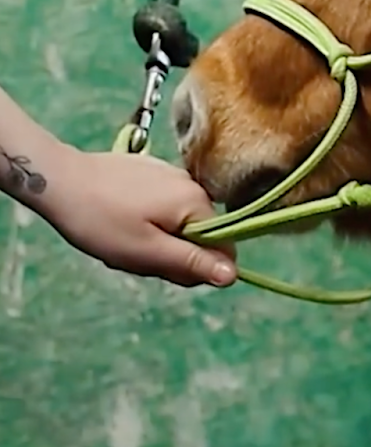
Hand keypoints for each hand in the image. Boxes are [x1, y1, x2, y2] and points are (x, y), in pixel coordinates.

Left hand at [40, 148, 237, 287]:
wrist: (59, 179)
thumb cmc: (100, 221)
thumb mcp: (144, 251)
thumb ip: (191, 263)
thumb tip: (234, 275)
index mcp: (196, 203)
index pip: (221, 248)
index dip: (194, 266)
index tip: (159, 266)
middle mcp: (193, 185)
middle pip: (200, 235)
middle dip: (172, 252)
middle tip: (134, 254)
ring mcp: (173, 175)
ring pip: (180, 222)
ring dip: (159, 238)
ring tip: (123, 237)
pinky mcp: (154, 172)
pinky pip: (165, 206)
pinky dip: (149, 220)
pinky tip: (121, 220)